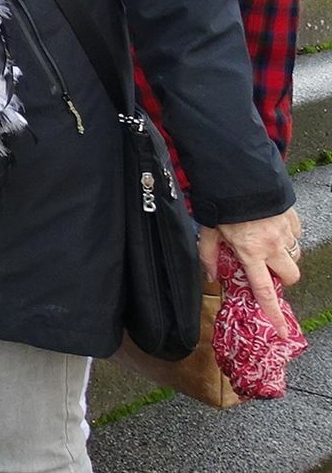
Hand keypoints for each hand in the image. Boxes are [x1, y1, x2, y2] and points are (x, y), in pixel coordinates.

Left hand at [202, 208, 303, 328]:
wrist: (240, 175)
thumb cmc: (221, 202)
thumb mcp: (208, 230)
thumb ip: (209, 255)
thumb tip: (212, 276)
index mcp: (251, 252)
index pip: (264, 291)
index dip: (273, 313)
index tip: (283, 330)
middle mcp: (273, 246)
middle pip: (291, 277)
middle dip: (282, 278)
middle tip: (267, 269)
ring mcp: (286, 232)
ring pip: (295, 255)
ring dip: (283, 256)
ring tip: (265, 243)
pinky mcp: (293, 219)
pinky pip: (296, 235)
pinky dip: (287, 236)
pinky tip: (270, 226)